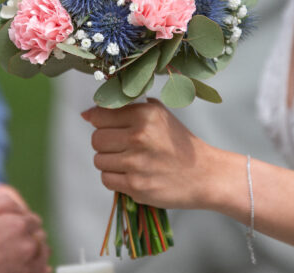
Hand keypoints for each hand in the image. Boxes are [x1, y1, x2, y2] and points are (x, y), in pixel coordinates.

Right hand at [0, 195, 50, 272]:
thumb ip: (4, 203)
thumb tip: (19, 207)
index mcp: (19, 224)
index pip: (33, 220)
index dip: (23, 221)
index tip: (14, 227)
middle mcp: (28, 244)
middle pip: (39, 236)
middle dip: (30, 236)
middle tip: (14, 241)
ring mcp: (27, 265)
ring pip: (42, 255)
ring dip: (35, 252)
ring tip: (19, 254)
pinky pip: (39, 272)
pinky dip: (35, 268)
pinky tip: (21, 266)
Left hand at [83, 99, 219, 208]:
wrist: (205, 175)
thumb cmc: (180, 145)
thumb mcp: (160, 115)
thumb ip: (128, 108)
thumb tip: (88, 114)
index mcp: (145, 114)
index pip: (100, 115)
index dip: (100, 122)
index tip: (108, 127)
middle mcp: (139, 136)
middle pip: (96, 139)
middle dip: (105, 143)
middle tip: (122, 147)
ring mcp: (136, 163)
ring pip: (99, 160)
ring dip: (109, 162)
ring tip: (129, 161)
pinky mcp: (135, 186)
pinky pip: (106, 179)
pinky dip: (114, 178)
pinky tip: (130, 174)